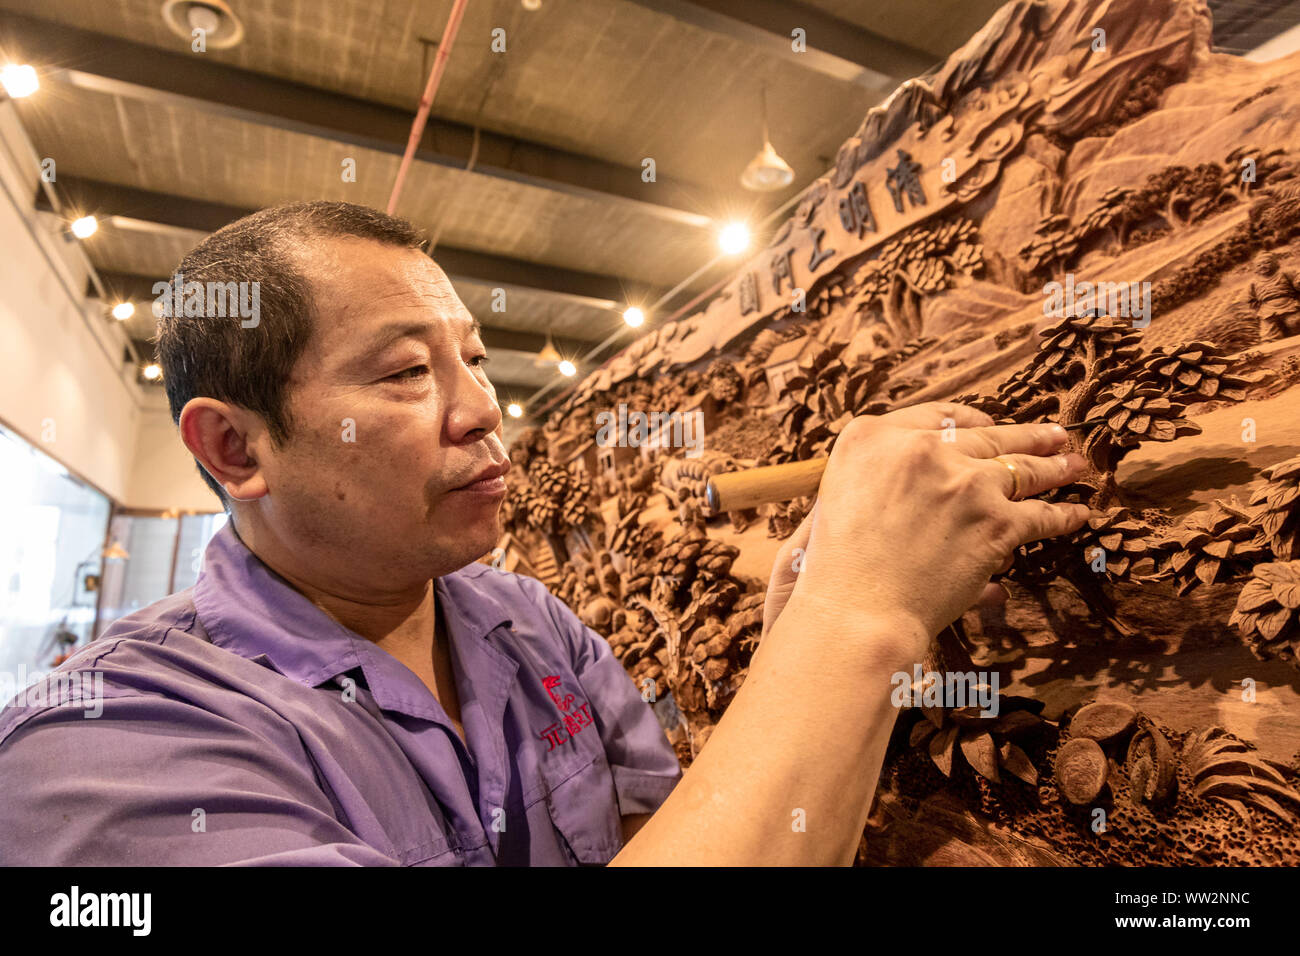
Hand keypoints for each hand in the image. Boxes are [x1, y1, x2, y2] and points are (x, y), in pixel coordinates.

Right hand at [765, 402, 1089, 660]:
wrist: (857, 611)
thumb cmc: (836, 569)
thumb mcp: (836, 499)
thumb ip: (876, 475)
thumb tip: (918, 476)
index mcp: (872, 437)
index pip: (934, 416)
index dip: (970, 422)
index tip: (989, 425)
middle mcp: (920, 449)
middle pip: (985, 436)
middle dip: (1025, 436)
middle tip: (1052, 435)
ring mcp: (963, 481)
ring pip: (1021, 468)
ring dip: (1053, 467)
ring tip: (1073, 465)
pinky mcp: (996, 520)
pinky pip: (1039, 515)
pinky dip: (1061, 517)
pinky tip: (1076, 514)